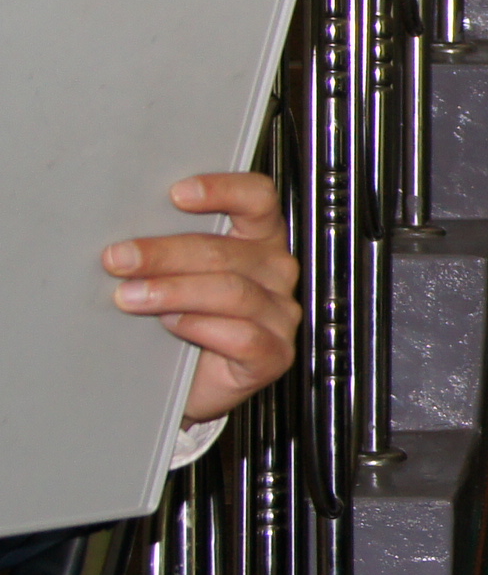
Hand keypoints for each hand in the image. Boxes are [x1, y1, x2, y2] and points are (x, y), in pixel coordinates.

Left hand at [103, 173, 302, 424]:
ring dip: (174, 292)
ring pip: (232, 292)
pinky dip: (201, 327)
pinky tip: (173, 324)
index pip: (257, 200)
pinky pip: (242, 335)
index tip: (177, 195)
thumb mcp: (177, 275)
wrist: (192, 383)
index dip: (223, 190)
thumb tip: (125, 235)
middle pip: (228, 250)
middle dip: (166, 254)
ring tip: (131, 296)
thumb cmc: (183, 321)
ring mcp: (280, 313)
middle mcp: (275, 271)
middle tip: (120, 259)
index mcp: (258, 239)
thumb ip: (169, 250)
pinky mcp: (275, 353)